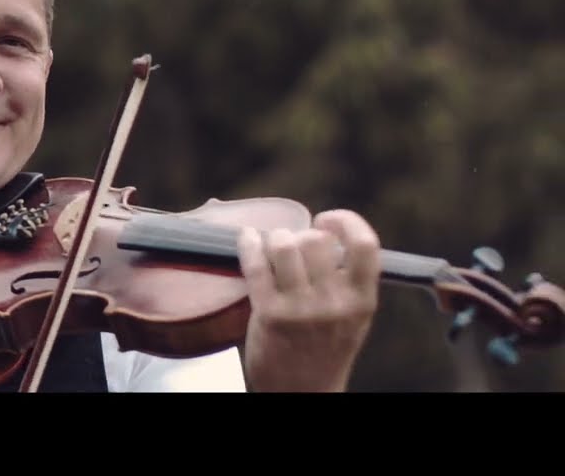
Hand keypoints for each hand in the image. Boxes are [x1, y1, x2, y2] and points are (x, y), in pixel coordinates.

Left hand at [237, 209, 381, 391]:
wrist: (303, 392)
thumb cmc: (323, 350)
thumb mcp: (351, 317)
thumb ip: (345, 281)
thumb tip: (322, 233)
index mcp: (362, 301)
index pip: (365, 245)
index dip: (346, 221)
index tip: (328, 219)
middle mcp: (335, 303)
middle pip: (316, 240)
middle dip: (301, 233)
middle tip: (293, 243)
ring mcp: (301, 308)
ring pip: (285, 246)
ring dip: (275, 238)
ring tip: (272, 246)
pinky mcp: (269, 313)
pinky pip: (255, 265)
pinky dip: (248, 244)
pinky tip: (246, 238)